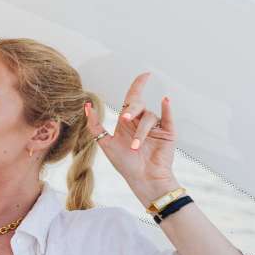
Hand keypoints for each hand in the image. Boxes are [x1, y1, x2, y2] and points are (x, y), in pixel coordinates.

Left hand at [85, 74, 179, 199]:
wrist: (143, 179)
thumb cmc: (125, 164)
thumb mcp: (105, 143)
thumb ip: (95, 125)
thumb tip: (87, 106)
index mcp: (128, 122)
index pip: (132, 99)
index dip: (138, 85)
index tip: (145, 74)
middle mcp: (142, 121)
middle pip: (138, 105)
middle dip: (131, 109)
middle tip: (124, 119)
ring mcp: (156, 127)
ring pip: (149, 117)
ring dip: (141, 132)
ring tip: (135, 147)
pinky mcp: (168, 133)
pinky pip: (168, 118)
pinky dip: (167, 109)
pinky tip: (165, 101)